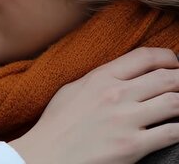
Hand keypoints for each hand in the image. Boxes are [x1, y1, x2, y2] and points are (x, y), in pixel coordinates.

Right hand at [10, 47, 178, 163]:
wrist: (46, 155)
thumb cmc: (56, 125)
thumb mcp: (72, 90)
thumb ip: (98, 79)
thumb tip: (121, 73)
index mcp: (100, 78)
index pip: (145, 57)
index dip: (168, 58)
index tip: (174, 65)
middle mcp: (115, 94)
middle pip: (167, 78)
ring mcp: (125, 120)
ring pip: (175, 102)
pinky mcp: (133, 146)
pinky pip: (173, 133)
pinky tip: (176, 129)